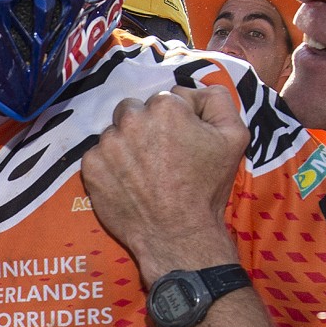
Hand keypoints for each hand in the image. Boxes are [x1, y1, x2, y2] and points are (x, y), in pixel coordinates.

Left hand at [78, 82, 246, 284]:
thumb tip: (195, 91)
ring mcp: (107, 144)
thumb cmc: (208, 188)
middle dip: (144, 127)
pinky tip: (126, 183)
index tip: (181, 144)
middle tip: (158, 156)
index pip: (165, 100)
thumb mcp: (234, 137)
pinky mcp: (91, 168)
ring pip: (114, 133)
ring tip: (143, 173)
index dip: (175, 121)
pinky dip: (109, 166)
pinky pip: (98, 156)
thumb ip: (218, 100)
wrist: (178, 235)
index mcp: (166, 107)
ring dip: (125, 146)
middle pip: (133, 111)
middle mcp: (131, 120)